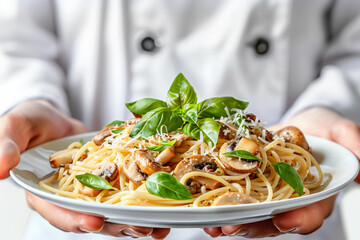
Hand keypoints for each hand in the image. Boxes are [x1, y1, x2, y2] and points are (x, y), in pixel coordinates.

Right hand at [0, 100, 169, 237]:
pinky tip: (162, 207)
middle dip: (115, 225)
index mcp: (43, 192)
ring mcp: (93, 190)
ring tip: (158, 224)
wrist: (56, 119)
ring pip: (113, 211)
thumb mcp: (15, 128)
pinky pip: (126, 193)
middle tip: (139, 228)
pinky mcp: (111, 180)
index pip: (57, 211)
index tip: (94, 221)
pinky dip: (143, 201)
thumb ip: (6, 144)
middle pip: (92, 217)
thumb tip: (1, 168)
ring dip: (135, 219)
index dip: (74, 219)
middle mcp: (70, 197)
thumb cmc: (31, 123)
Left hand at [204, 106, 357, 237]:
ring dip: (231, 220)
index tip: (285, 220)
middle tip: (232, 227)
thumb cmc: (321, 127)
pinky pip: (232, 199)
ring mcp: (265, 194)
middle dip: (253, 226)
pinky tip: (204, 210)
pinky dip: (219, 206)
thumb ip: (352, 142)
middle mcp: (288, 200)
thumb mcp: (339, 130)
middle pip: (272, 220)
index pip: (310, 213)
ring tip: (213, 223)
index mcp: (314, 193)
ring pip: (250, 214)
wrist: (295, 123)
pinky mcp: (245, 184)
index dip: (299, 220)